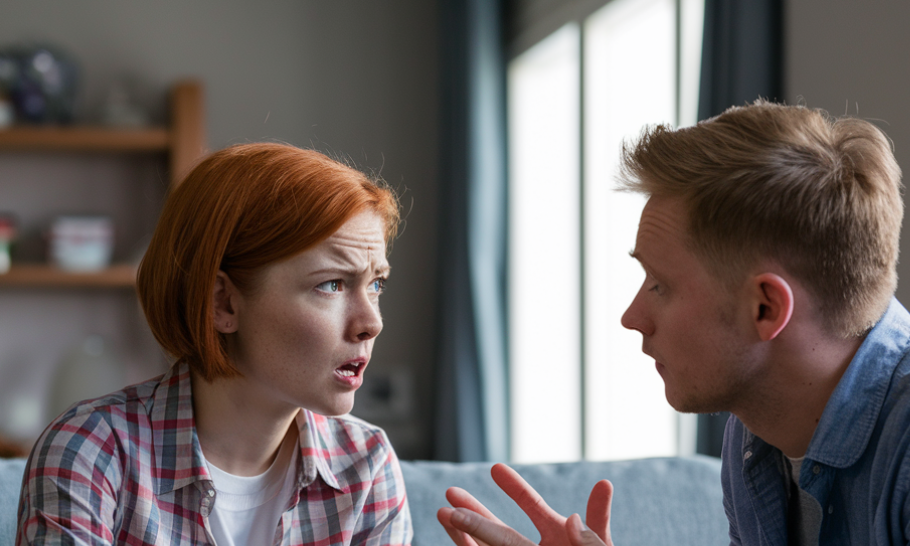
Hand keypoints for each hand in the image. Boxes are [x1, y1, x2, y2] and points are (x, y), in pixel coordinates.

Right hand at [437, 463, 613, 545]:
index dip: (515, 488)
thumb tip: (572, 518)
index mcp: (561, 539)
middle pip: (499, 531)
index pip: (534, 507)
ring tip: (442, 513)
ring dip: (463, 534)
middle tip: (450, 492)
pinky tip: (455, 536)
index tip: (495, 469)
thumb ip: (594, 535)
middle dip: (475, 511)